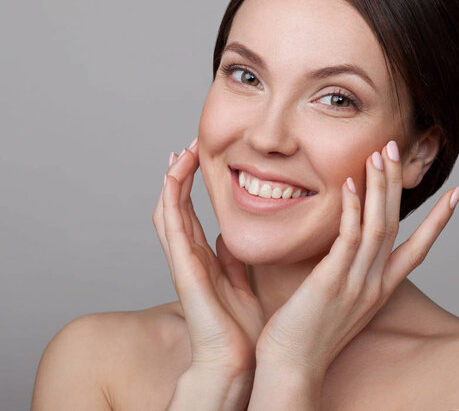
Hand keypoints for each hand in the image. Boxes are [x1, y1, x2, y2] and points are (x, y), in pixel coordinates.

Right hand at [152, 137, 265, 376]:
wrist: (237, 360)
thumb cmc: (240, 328)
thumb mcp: (241, 283)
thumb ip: (232, 261)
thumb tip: (228, 237)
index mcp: (204, 257)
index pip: (191, 212)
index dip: (191, 184)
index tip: (199, 156)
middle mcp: (189, 255)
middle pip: (177, 206)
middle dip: (180, 173)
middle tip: (187, 145)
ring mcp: (183, 261)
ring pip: (169, 211)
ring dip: (172, 180)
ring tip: (179, 153)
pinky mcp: (184, 268)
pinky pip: (172, 228)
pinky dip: (170, 201)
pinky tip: (172, 177)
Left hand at [254, 140, 458, 378]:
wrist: (292, 370)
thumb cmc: (308, 335)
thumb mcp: (338, 302)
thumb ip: (345, 273)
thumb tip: (341, 249)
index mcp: (379, 288)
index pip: (418, 249)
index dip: (438, 221)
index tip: (456, 193)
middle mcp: (375, 283)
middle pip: (396, 224)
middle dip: (397, 184)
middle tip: (396, 148)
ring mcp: (356, 282)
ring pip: (378, 225)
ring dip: (380, 187)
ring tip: (380, 153)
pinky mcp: (333, 281)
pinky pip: (348, 237)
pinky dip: (352, 208)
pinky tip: (348, 184)